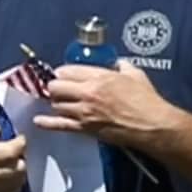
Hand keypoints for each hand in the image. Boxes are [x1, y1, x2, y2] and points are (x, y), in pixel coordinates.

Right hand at [0, 117, 27, 191]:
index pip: (10, 152)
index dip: (20, 144)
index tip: (19, 139)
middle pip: (18, 167)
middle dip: (20, 157)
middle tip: (13, 152)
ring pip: (19, 180)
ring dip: (18, 170)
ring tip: (9, 163)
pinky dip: (14, 182)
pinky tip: (5, 175)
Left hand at [34, 60, 178, 145]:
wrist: (153, 126)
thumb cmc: (148, 102)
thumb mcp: (136, 75)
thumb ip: (122, 66)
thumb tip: (117, 63)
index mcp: (99, 77)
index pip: (66, 70)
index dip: (64, 73)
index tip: (65, 76)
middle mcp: (88, 93)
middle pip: (55, 87)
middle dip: (56, 87)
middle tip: (62, 90)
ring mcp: (85, 112)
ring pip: (56, 104)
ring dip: (58, 103)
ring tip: (63, 104)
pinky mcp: (86, 128)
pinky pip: (59, 125)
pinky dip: (47, 123)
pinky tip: (38, 121)